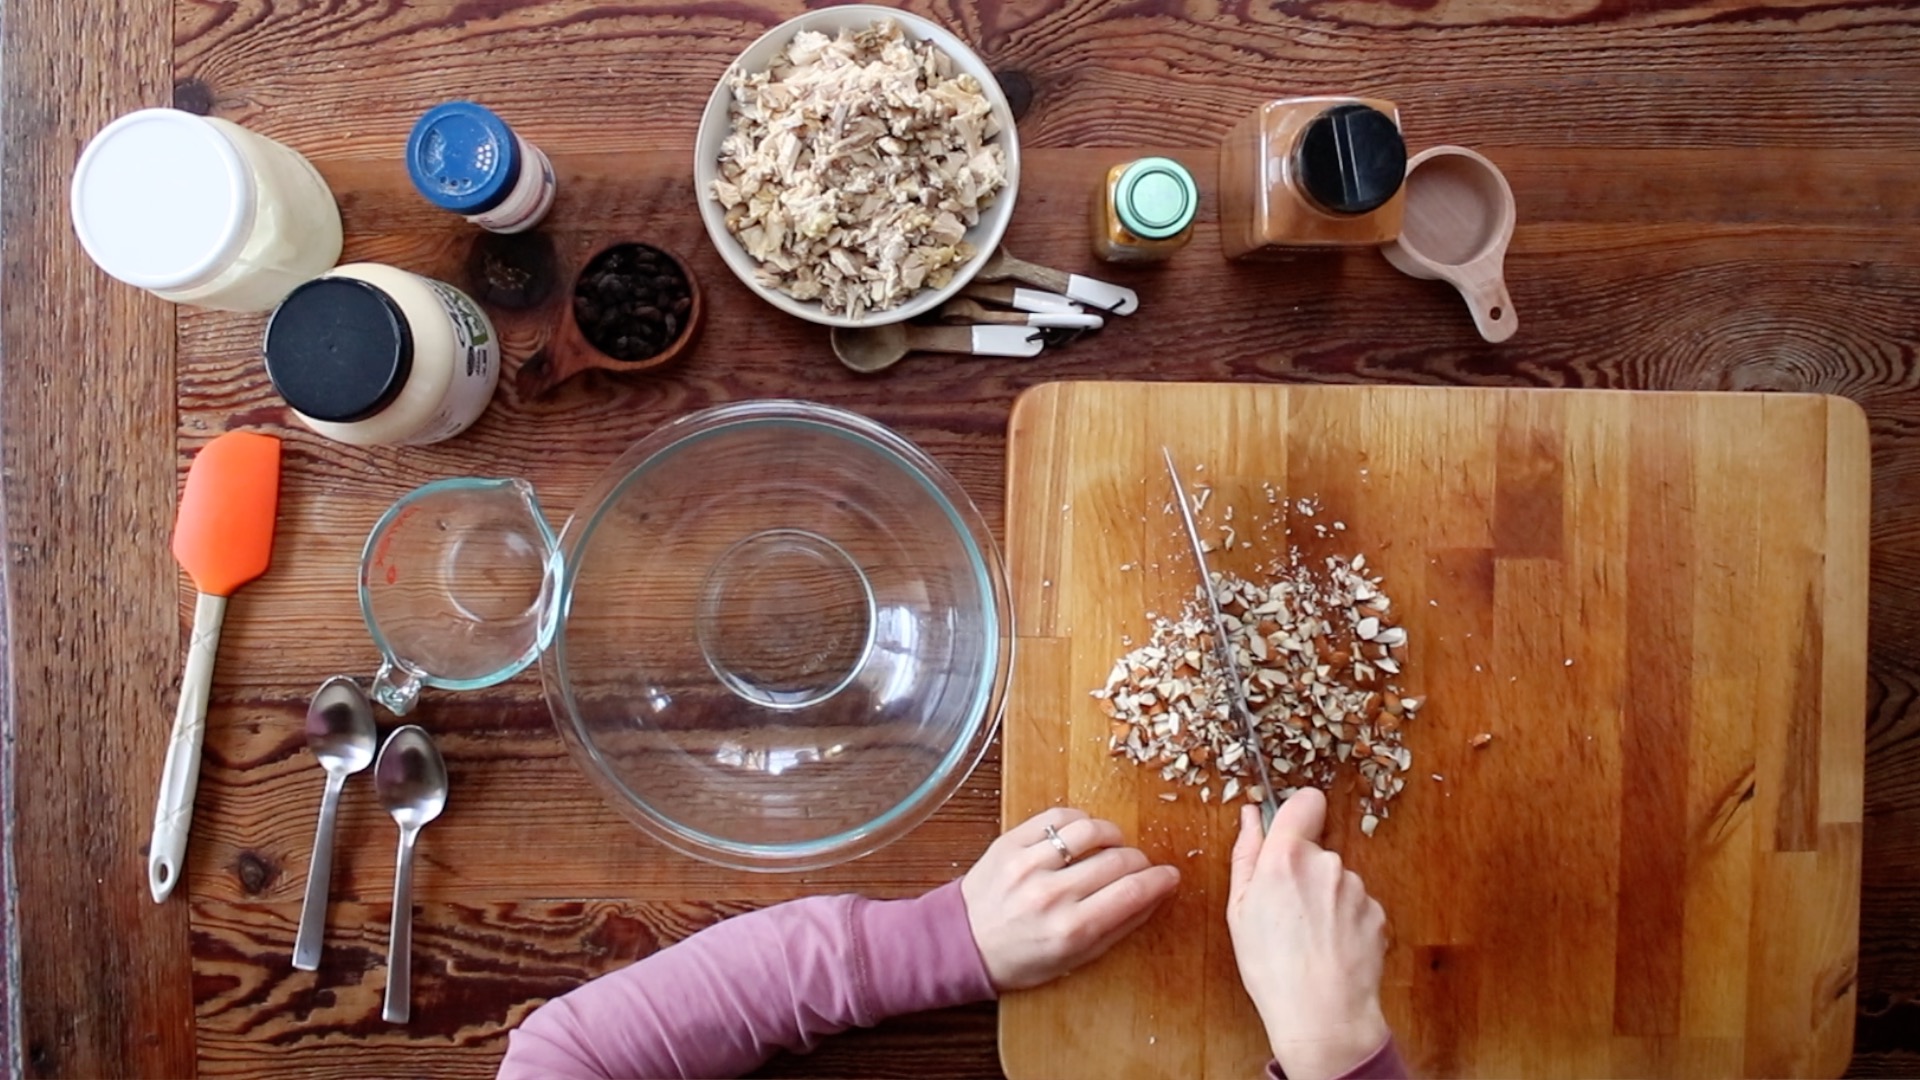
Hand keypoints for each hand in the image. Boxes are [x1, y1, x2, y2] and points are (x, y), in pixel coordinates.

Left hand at [961, 807, 1180, 990]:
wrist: (963, 943)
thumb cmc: (1021, 958)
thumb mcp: (1075, 959)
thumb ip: (1118, 927)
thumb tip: (1154, 896)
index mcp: (1071, 930)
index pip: (1133, 893)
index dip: (1160, 880)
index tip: (1170, 875)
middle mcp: (1051, 895)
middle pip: (1118, 860)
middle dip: (1140, 861)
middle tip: (1140, 866)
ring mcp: (1028, 864)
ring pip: (1090, 830)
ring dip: (1112, 834)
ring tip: (1113, 845)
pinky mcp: (1009, 842)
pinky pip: (1056, 816)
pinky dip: (1079, 821)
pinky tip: (1082, 834)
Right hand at [1226, 791, 1389, 1079]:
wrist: (1322, 1014)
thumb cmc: (1272, 967)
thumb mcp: (1239, 909)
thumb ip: (1246, 854)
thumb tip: (1250, 817)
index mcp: (1286, 857)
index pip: (1304, 801)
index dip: (1296, 813)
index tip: (1288, 833)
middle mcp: (1327, 863)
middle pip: (1316, 849)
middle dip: (1303, 871)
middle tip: (1287, 912)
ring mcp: (1357, 888)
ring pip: (1337, 879)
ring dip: (1325, 898)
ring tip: (1309, 937)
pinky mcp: (1378, 912)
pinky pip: (1356, 905)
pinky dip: (1345, 920)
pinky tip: (1331, 947)